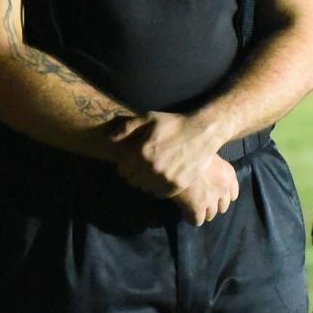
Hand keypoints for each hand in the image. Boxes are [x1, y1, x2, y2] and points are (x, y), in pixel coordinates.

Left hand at [110, 112, 225, 197]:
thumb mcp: (149, 118)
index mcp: (142, 152)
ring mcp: (165, 178)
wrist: (202, 132)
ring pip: (145, 188)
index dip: (125, 165)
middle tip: (143, 166)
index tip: (132, 161)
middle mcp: (152, 168)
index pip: (122, 170)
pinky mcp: (177, 185)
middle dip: (134, 174)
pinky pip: (159, 193)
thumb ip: (127, 127)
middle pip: (132, 181)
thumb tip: (109, 139)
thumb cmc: (174, 124)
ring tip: (153, 172)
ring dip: (146, 182)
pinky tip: (162, 177)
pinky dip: (158, 188)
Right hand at [171, 156, 239, 226]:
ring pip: (210, 215)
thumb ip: (213, 168)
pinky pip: (197, 221)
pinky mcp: (197, 206)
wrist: (174, 155)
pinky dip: (191, 218)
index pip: (233, 195)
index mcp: (228, 174)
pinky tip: (184, 212)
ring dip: (202, 212)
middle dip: (212, 205)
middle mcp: (223, 187)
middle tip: (200, 201)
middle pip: (222, 207)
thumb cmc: (189, 150)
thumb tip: (209, 177)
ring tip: (191, 206)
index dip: (221, 196)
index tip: (212, 194)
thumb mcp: (207, 155)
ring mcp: (211, 198)